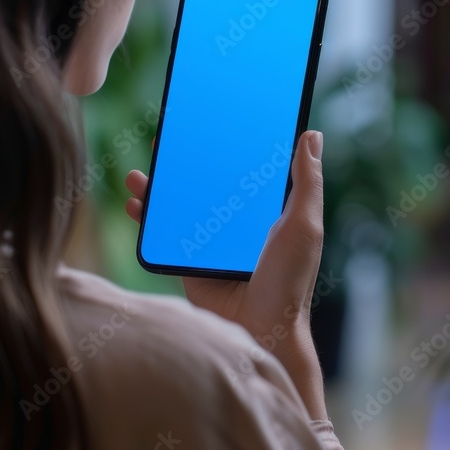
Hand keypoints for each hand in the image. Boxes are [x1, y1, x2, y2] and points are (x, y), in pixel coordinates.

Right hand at [125, 131, 327, 417]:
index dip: (230, 144)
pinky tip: (137, 203)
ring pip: (180, 205)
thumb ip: (306, 182)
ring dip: (159, 187)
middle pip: (207, 183)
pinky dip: (147, 217)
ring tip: (142, 170)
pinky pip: (165, 234)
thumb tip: (312, 135)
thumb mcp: (304, 225)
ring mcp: (211, 242)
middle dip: (185, 161)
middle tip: (167, 137)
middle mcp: (237, 223)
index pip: (246, 169)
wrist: (261, 330)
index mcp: (267, 210)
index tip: (212, 119)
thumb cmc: (290, 281)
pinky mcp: (189, 261)